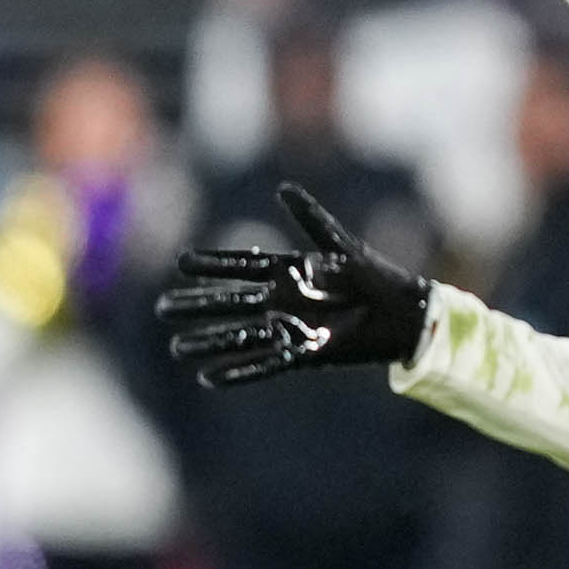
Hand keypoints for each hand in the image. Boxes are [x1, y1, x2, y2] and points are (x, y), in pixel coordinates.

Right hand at [156, 182, 431, 387]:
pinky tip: (210, 378)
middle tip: (164, 308)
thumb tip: (282, 190)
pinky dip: (239, 372)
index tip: (181, 264)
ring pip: (240, 335)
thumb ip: (312, 220)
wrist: (405, 315)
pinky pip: (265, 364)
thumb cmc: (376, 276)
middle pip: (231, 303)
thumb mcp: (341, 245)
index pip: (241, 266)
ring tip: (178, 347)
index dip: (212, 265)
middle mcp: (284, 300)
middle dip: (198, 305)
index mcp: (290, 271)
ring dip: (210, 341)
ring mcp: (292, 328)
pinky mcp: (305, 354)